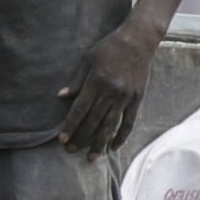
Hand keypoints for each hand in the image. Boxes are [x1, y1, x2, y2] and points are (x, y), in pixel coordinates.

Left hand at [58, 13, 164, 154]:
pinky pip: (129, 122)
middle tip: (71, 151)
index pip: (80, 110)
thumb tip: (61, 96)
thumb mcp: (87, 59)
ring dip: (99, 143)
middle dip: (81, 138)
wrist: (138, 41)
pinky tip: (113, 147)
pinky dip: (121, 136)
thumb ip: (76, 80)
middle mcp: (111, 92)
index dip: (70, 126)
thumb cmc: (109, 48)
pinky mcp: (137, 99)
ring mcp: (125, 97)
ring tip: (90, 157)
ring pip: (110, 126)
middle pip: (93, 121)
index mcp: (96, 82)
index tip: (62, 139)